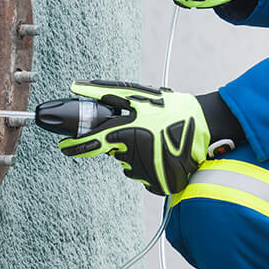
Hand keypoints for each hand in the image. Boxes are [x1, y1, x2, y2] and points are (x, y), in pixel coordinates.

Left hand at [58, 80, 209, 195]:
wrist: (204, 124)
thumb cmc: (171, 107)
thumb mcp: (138, 95)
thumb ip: (105, 91)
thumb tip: (76, 85)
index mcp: (127, 133)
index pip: (92, 142)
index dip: (75, 146)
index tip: (63, 146)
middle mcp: (133, 155)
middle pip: (115, 152)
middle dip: (122, 142)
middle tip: (142, 130)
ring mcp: (146, 170)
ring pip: (130, 163)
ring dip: (138, 151)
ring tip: (157, 136)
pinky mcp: (157, 183)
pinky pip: (144, 173)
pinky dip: (150, 163)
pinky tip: (162, 150)